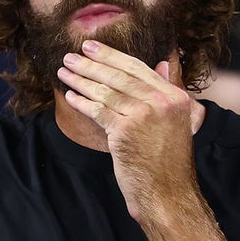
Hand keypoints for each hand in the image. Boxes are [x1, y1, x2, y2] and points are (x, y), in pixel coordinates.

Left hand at [57, 41, 199, 220]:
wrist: (168, 193)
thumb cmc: (167, 161)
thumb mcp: (175, 122)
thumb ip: (168, 93)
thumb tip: (162, 64)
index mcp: (176, 97)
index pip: (138, 68)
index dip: (112, 56)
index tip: (92, 47)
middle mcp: (162, 102)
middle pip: (119, 76)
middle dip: (90, 64)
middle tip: (70, 56)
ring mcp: (144, 115)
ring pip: (105, 92)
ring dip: (80, 80)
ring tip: (63, 73)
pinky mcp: (125, 131)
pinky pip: (98, 111)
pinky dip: (82, 103)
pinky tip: (70, 96)